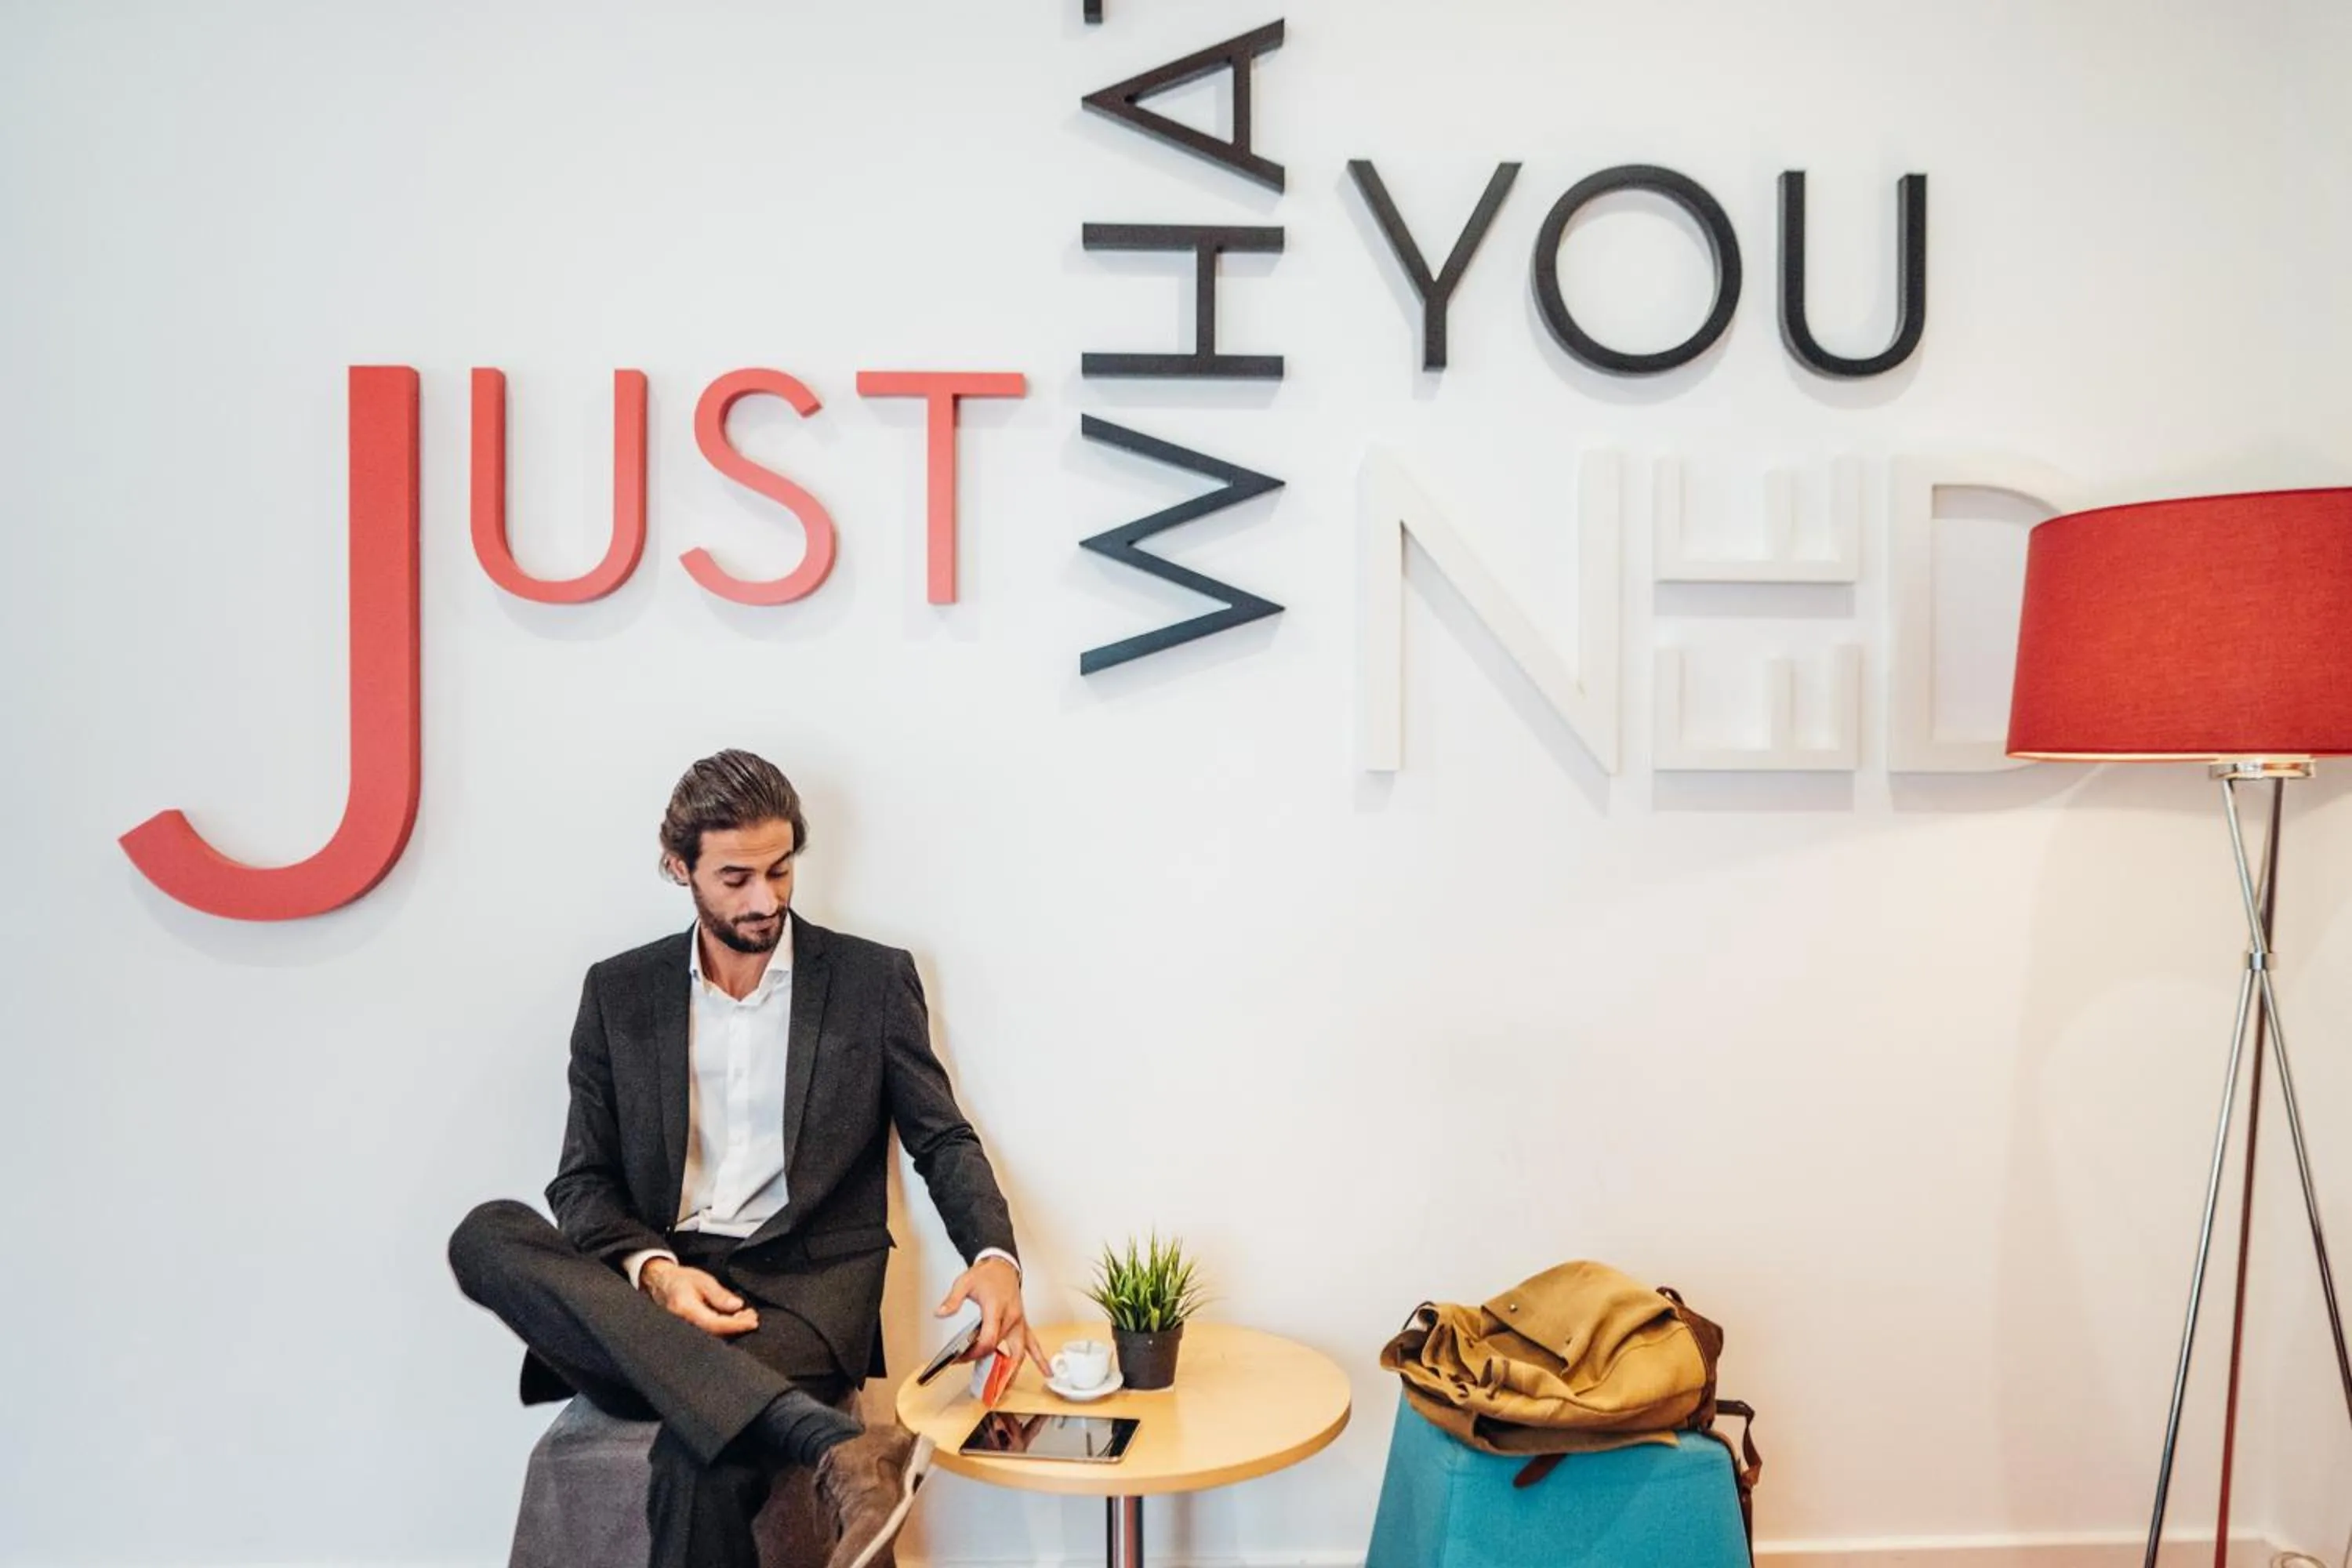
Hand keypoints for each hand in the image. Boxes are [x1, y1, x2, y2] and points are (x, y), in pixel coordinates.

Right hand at [641, 1259, 759, 1336]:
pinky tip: (733, 1320)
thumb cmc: (680, 1279)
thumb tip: (737, 1306)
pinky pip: (708, 1333)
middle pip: (716, 1334)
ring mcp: (684, 1330)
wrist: (660, 1283)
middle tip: (752, 1317)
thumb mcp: (702, 1280)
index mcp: (686, 1309)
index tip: (753, 1321)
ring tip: (745, 1316)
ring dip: (731, 1328)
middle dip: (737, 1327)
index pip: (715, 1324)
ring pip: (713, 1336)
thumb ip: (719, 1294)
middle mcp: (683, 1325)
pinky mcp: (688, 1331)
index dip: (736, 1325)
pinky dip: (723, 1328)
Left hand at [937, 1256, 1051, 1381]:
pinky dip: (1041, 1359)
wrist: (1002, 1266)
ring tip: (1005, 1388)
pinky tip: (1047, 1372)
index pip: (989, 1339)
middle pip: (1004, 1349)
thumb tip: (940, 1313)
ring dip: (1013, 1371)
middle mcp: (1011, 1318)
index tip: (962, 1357)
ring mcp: (1019, 1322)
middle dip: (990, 1365)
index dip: (976, 1352)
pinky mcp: (1022, 1324)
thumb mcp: (964, 1283)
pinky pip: (1034, 1344)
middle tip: (980, 1380)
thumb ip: (952, 1299)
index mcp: (996, 1308)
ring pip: (1021, 1352)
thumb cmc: (985, 1275)